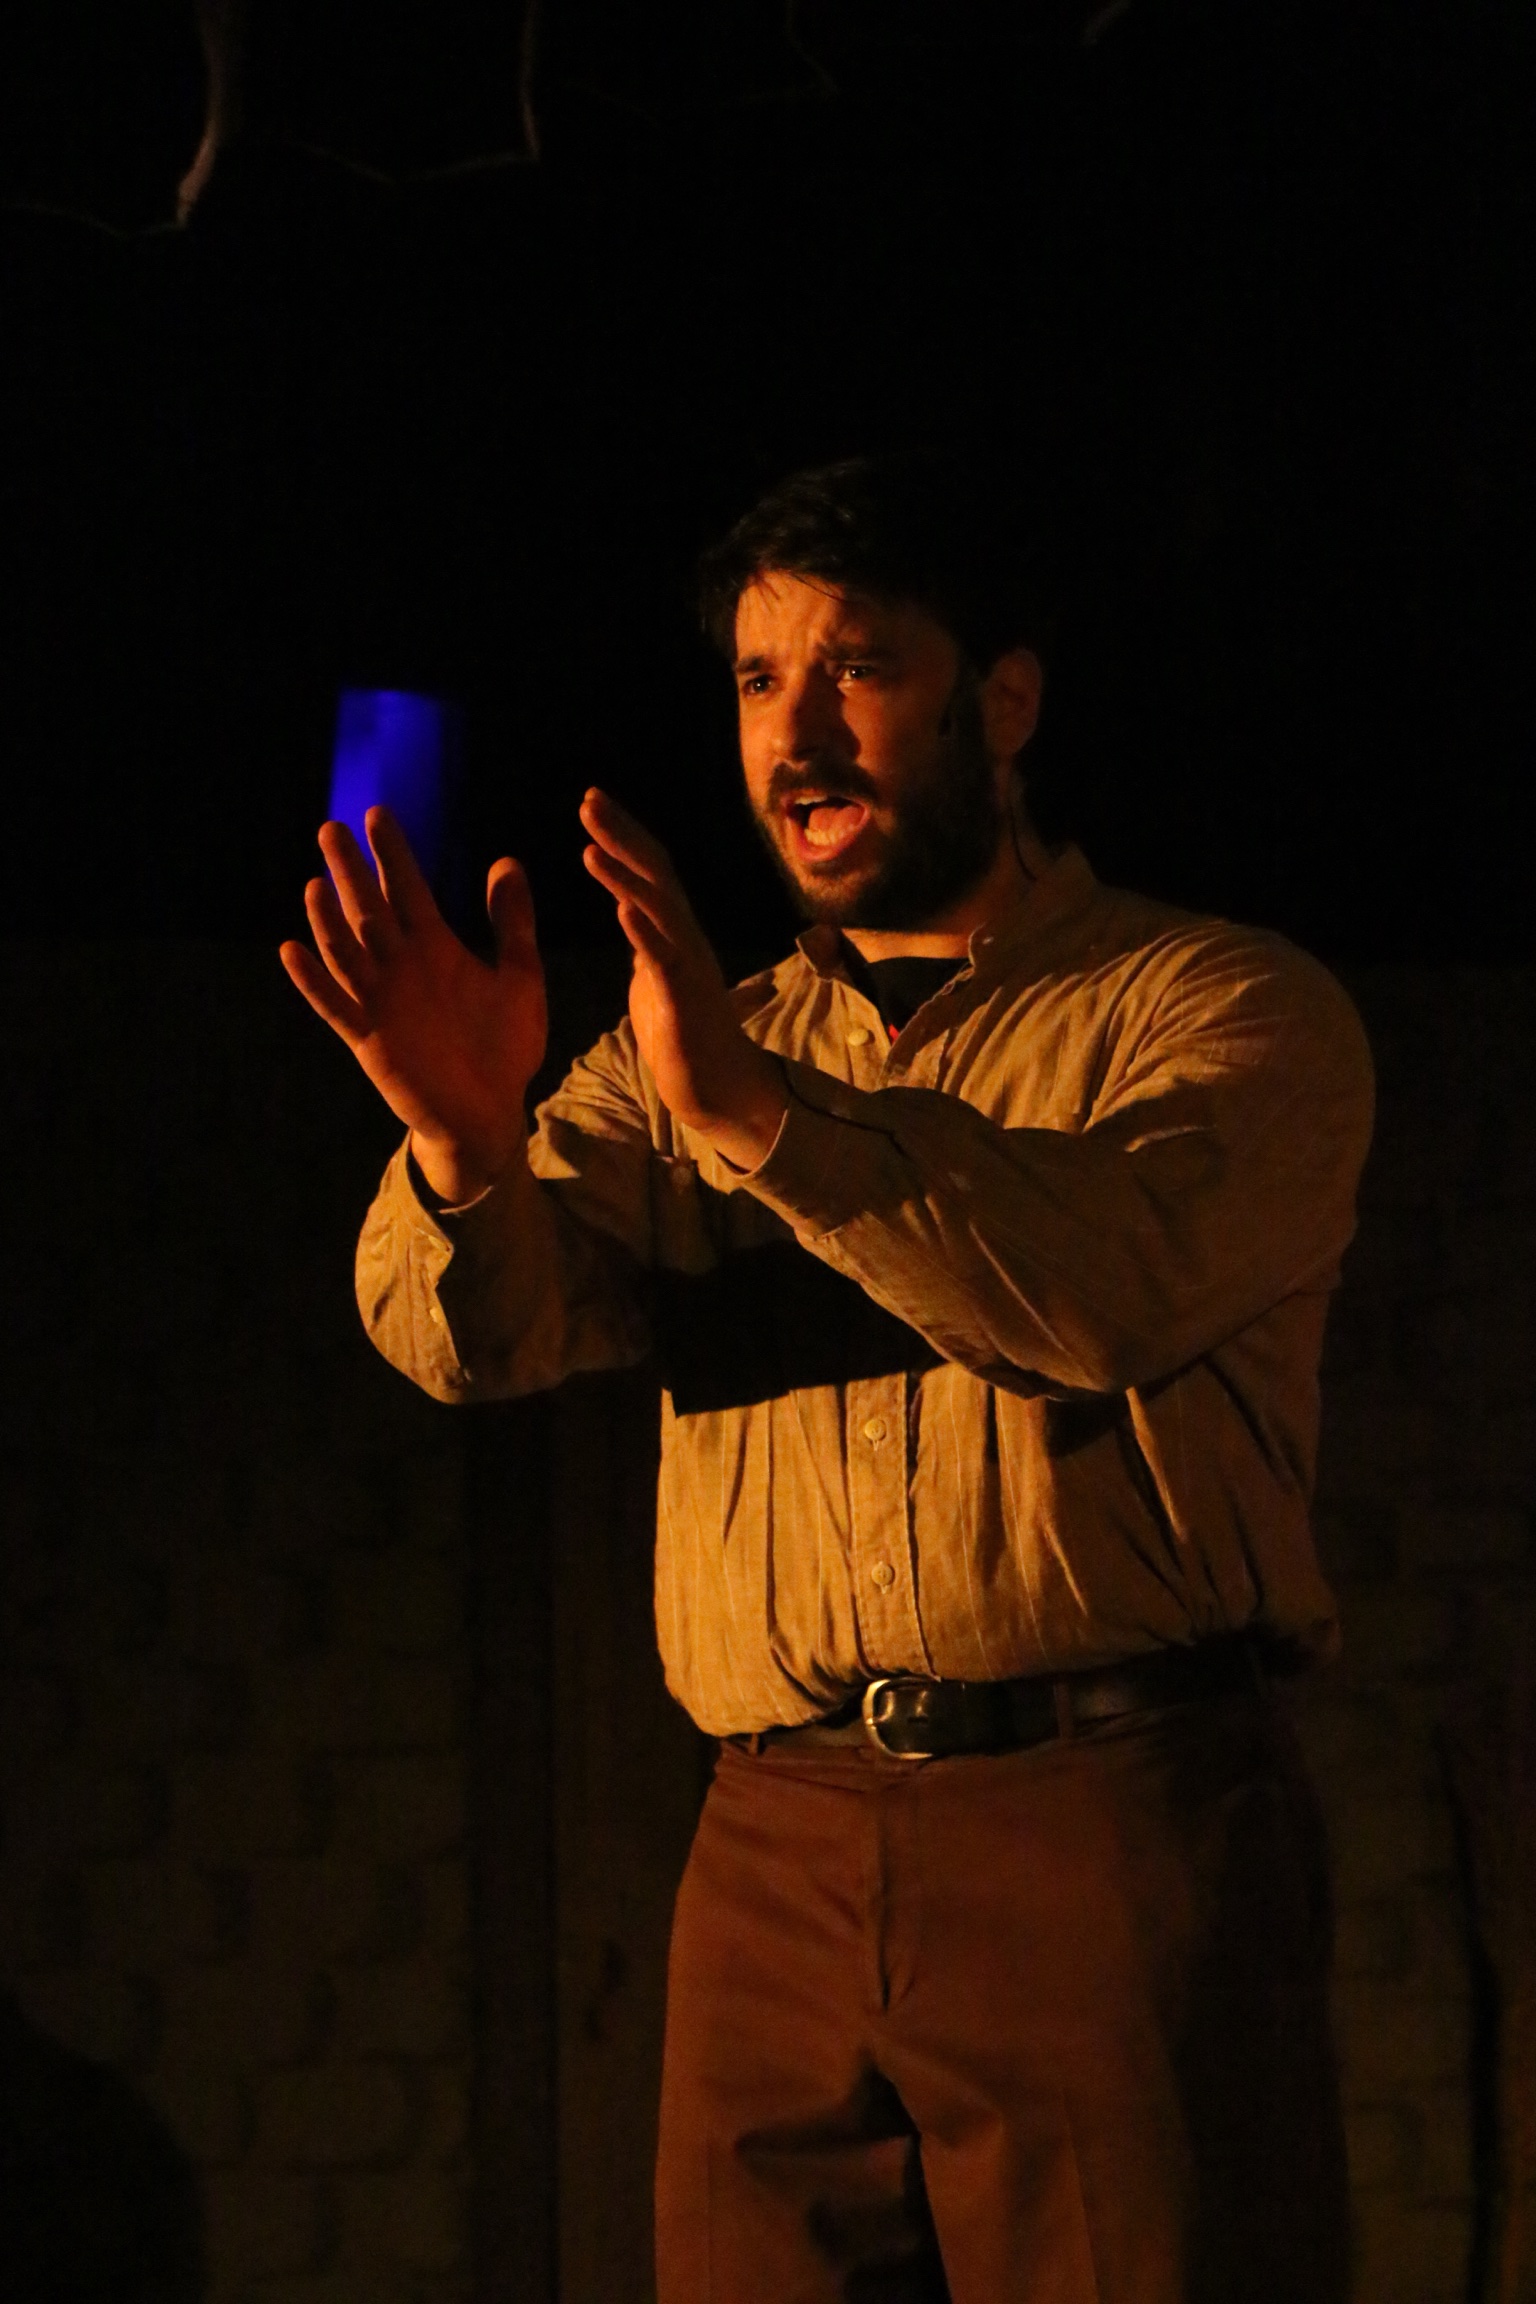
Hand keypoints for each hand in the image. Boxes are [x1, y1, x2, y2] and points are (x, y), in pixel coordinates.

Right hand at [279, 807, 546, 1202]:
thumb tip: (507, 861)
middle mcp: (401, 968)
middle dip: (351, 872)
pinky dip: (313, 981)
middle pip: (369, 910)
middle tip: (331, 829)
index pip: (408, 890)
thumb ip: (512, 922)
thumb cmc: (504, 1045)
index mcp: (435, 949)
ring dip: (327, 920)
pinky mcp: (370, 1039)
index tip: (378, 815)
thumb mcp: (519, 976)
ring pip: (346, 952)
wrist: (489, 1111)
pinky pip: (336, 1006)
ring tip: (315, 884)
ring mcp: (382, 1002)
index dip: (393, 854)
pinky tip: (292, 950)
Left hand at [579, 788, 787, 1169]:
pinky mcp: (684, 1001)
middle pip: (656, 873)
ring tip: (591, 846)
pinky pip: (664, 960)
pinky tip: (621, 909)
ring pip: (660, 909)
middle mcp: (686, 938)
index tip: (591, 803)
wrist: (718, 1087)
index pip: (649, 870)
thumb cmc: (684, 1034)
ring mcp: (688, 967)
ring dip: (625, 876)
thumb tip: (627, 905)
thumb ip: (644, 939)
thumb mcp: (655, 975)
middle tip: (588, 799)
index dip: (622, 835)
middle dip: (622, 834)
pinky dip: (643, 932)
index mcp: (674, 932)